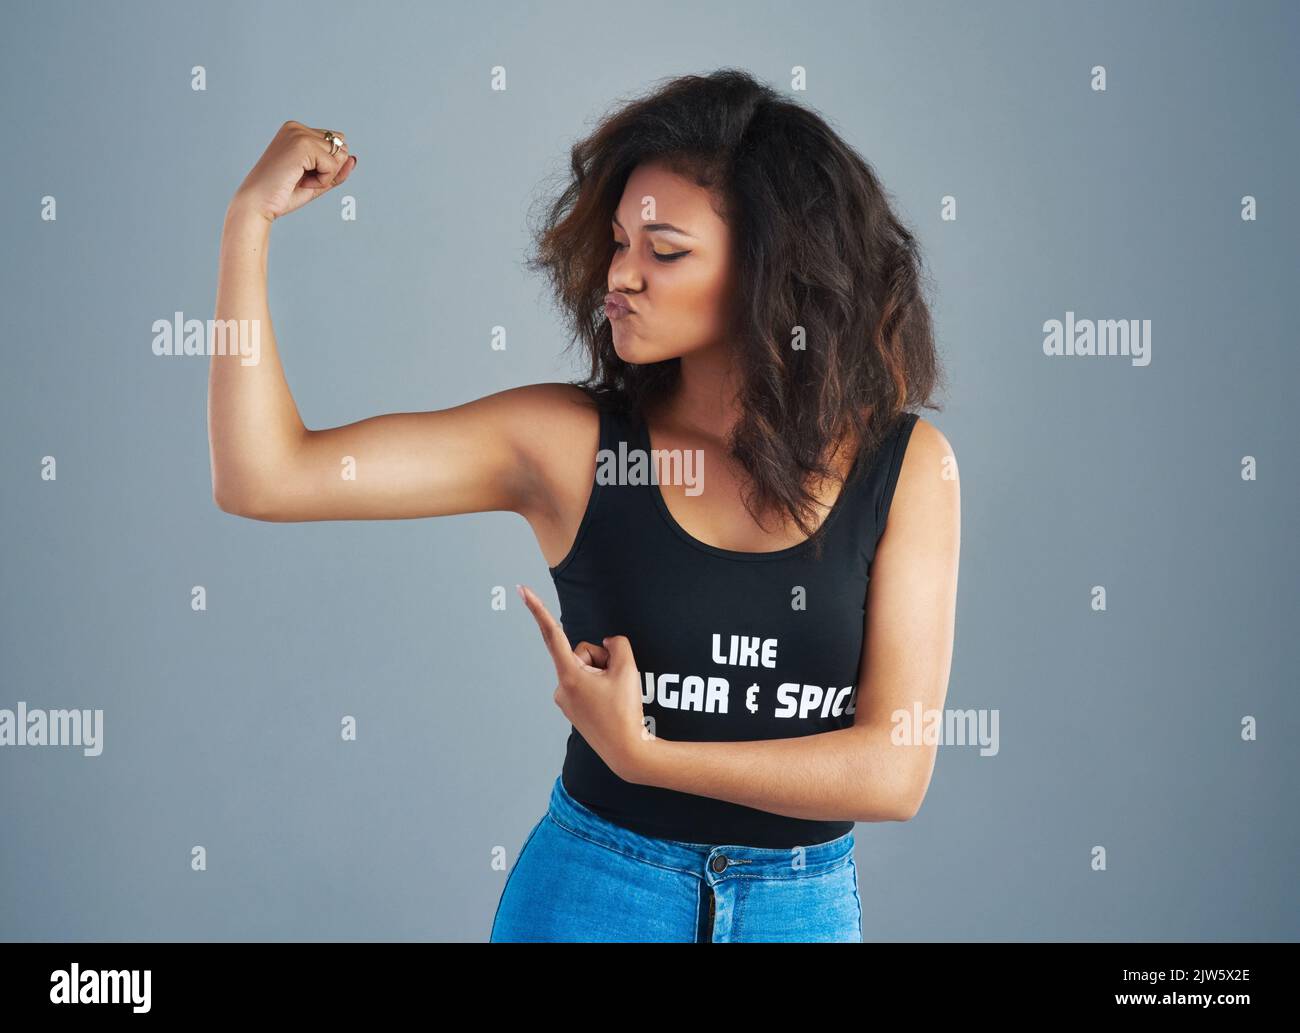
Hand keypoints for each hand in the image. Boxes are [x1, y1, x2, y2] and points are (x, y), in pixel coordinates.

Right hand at [229, 120, 356, 223]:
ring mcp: (299, 133)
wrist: (258, 204)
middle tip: (302, 179)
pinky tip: (301, 182)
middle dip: (330, 170)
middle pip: (342, 147)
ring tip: (300, 180)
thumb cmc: (283, 194)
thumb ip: (337, 170)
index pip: (336, 145)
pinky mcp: (302, 144)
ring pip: (340, 155)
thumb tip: (353, 158)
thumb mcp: (317, 181)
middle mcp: (297, 127)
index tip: (302, 176)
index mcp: (297, 131)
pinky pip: (332, 165)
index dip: (328, 167)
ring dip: (326, 175)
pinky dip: (322, 180)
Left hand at [516, 583, 652, 783]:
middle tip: (617, 682)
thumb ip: (617, 645)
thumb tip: (607, 644)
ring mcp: (565, 700)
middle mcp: (561, 687)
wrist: (626, 750)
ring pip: (585, 670)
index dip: (538, 609)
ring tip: (614, 697)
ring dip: (602, 675)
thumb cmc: (625, 711)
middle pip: (582, 654)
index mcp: (570, 675)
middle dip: (601, 660)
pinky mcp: (572, 709)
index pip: (553, 634)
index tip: (522, 590)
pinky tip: (609, 704)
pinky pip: (586, 684)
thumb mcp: (628, 669)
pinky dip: (599, 687)